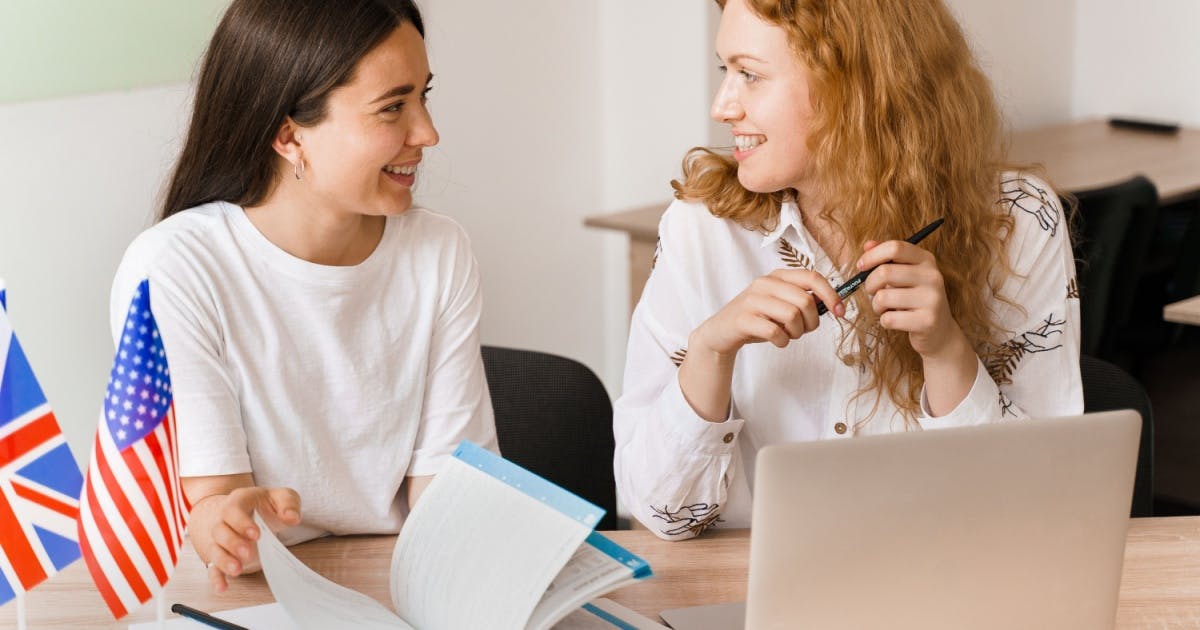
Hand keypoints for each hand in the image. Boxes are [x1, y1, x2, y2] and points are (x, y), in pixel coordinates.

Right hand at [203, 486, 300, 592]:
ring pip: (214, 549)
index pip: (232, 510)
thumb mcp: (281, 497)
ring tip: (237, 570)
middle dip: (232, 543)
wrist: (249, 512)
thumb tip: (292, 517)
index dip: (241, 522)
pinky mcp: (220, 556)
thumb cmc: (265, 505)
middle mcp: (224, 520)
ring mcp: (220, 539)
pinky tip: (222, 588)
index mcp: (238, 502)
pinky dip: (216, 578)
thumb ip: (288, 503)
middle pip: (220, 530)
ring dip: (223, 561)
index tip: (256, 534)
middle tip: (248, 553)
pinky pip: (213, 567)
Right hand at [692, 268, 843, 356]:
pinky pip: (775, 332)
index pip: (812, 277)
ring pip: (792, 316)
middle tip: (803, 331)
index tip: (840, 312)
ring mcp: (752, 300)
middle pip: (805, 301)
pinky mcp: (743, 319)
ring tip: (787, 335)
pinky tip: (776, 341)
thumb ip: (803, 300)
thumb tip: (834, 304)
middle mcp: (764, 283)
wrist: (721, 332)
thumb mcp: (780, 304)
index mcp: (777, 276)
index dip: (831, 294)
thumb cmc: (757, 319)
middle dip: (811, 322)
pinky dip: (781, 341)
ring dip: (796, 333)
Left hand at [857, 239, 965, 358]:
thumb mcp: (905, 275)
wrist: (940, 332)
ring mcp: (932, 299)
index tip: (861, 266)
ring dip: (877, 306)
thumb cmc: (914, 300)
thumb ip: (887, 259)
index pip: (895, 247)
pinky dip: (885, 321)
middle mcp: (933, 276)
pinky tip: (897, 321)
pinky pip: (888, 319)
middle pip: (884, 272)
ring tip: (887, 308)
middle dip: (870, 284)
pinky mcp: (927, 321)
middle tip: (872, 292)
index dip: (872, 256)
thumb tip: (867, 244)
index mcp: (926, 260)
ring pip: (883, 297)